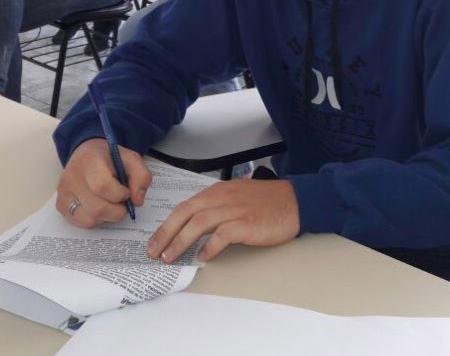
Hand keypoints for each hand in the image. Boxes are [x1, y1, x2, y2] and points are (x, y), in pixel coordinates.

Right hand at [56, 139, 152, 227]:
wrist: (86, 153)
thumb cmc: (109, 158)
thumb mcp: (131, 159)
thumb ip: (142, 177)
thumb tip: (137, 202)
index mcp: (89, 161)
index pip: (103, 186)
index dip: (120, 194)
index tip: (126, 191)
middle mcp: (72, 177)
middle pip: (97, 208)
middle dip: (117, 211)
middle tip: (121, 202)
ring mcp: (64, 192)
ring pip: (90, 219)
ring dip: (107, 217)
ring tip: (110, 203)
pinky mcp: (61, 204)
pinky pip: (82, 223)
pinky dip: (96, 220)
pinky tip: (99, 207)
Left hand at [147, 179, 299, 262]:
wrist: (294, 201)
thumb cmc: (266, 201)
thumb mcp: (235, 197)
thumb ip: (215, 207)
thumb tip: (194, 225)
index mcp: (216, 192)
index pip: (184, 207)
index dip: (166, 225)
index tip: (155, 241)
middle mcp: (221, 198)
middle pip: (185, 214)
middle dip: (166, 234)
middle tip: (154, 252)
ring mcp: (234, 210)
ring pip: (198, 223)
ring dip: (181, 242)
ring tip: (171, 257)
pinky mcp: (246, 223)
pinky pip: (222, 235)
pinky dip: (209, 247)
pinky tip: (202, 258)